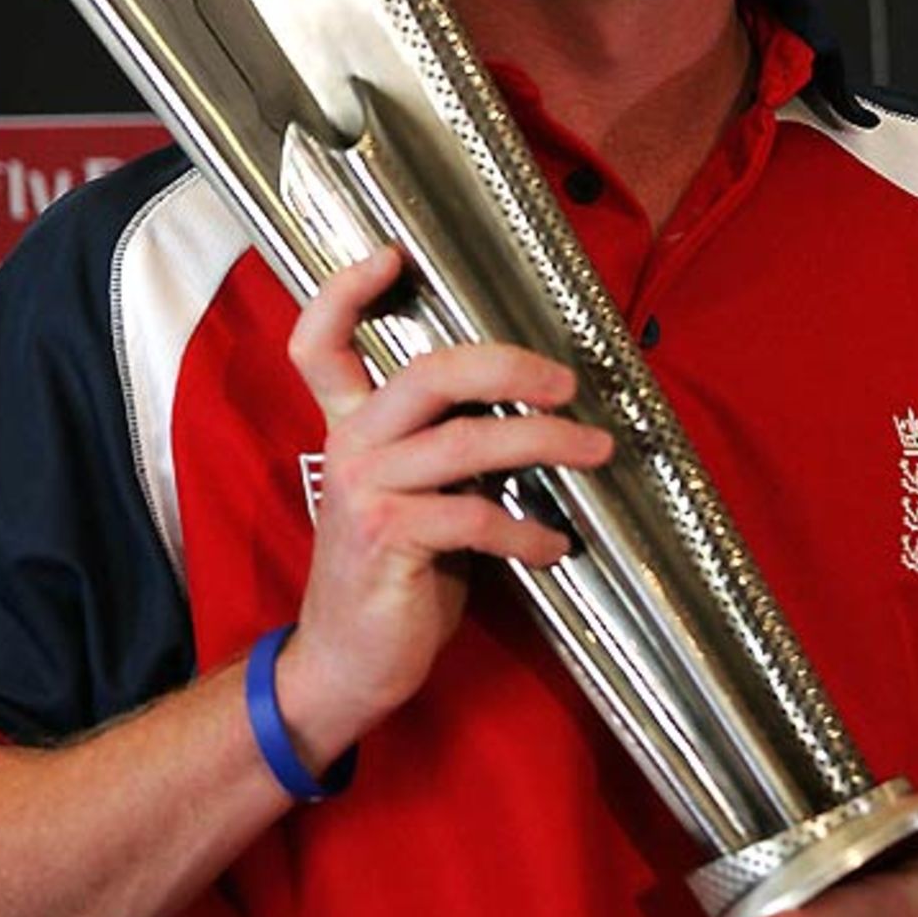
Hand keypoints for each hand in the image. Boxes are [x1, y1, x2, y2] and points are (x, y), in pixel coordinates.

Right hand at [277, 246, 612, 768]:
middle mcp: (351, 445)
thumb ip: (445, 443)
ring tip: (596, 450)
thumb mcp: (411, 494)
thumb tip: (536, 403)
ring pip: (469, 441)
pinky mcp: (386, 537)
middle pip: (428, 372)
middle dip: (508, 365)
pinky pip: (477, 517)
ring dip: (546, 443)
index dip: (346, 290)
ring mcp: (364, 490)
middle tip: (567, 381)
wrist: (347, 663)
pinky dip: (528, 531)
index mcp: (351, 425)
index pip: (321, 343)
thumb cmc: (395, 571)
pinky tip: (555, 545)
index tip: (391, 253)